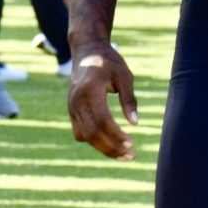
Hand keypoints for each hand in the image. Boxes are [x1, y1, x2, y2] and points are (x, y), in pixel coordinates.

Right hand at [68, 44, 137, 159]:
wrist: (87, 51)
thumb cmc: (109, 62)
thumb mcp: (124, 75)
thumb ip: (129, 99)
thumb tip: (136, 123)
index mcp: (90, 90)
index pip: (102, 120)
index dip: (116, 135)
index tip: (131, 144)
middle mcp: (77, 101)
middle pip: (91, 133)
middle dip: (111, 148)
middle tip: (130, 156)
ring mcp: (71, 107)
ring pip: (84, 136)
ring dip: (103, 148)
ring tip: (123, 155)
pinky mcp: (71, 110)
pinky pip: (80, 132)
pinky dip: (94, 141)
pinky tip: (110, 144)